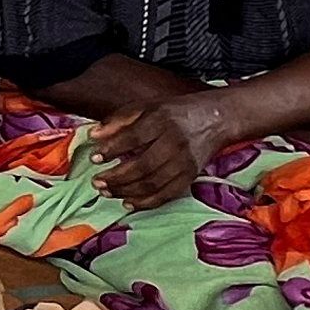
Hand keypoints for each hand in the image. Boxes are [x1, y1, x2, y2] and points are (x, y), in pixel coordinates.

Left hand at [89, 90, 243, 209]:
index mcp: (161, 119)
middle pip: (142, 165)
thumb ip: (119, 119)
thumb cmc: (175, 111)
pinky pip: (166, 195)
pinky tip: (128, 203)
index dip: (111, 149)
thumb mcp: (147, 106)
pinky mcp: (191, 176)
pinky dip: (146, 202)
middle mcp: (174, 141)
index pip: (133, 137)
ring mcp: (184, 162)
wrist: (216, 118)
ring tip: (106, 192)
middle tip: (96, 182)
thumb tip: (93, 134)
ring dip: (126, 191)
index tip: (94, 158)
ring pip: (152, 183)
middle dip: (116, 177)